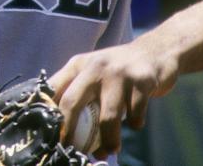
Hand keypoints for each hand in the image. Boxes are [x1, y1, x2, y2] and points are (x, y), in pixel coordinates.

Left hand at [49, 37, 177, 158]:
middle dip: (69, 130)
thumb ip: (76, 88)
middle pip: (72, 102)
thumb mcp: (91, 70)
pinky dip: (134, 124)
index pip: (53, 89)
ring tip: (108, 150)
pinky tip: (134, 123)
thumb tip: (60, 122)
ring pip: (107, 116)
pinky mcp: (142, 82)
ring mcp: (118, 74)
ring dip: (108, 140)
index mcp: (77, 65)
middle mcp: (94, 67)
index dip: (47, 113)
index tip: (49, 134)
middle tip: (71, 150)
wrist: (155, 51)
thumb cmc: (117, 69)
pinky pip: (135, 114)